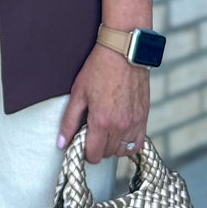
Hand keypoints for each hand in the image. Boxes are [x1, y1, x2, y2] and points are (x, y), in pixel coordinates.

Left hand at [57, 44, 149, 163]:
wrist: (123, 52)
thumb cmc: (99, 68)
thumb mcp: (78, 92)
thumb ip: (69, 120)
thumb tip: (62, 143)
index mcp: (101, 121)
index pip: (93, 155)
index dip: (84, 151)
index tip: (81, 141)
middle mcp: (120, 126)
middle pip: (106, 154)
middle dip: (96, 147)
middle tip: (91, 130)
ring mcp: (134, 123)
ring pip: (121, 151)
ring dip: (112, 145)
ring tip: (105, 130)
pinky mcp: (144, 118)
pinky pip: (137, 144)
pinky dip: (128, 144)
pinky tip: (120, 134)